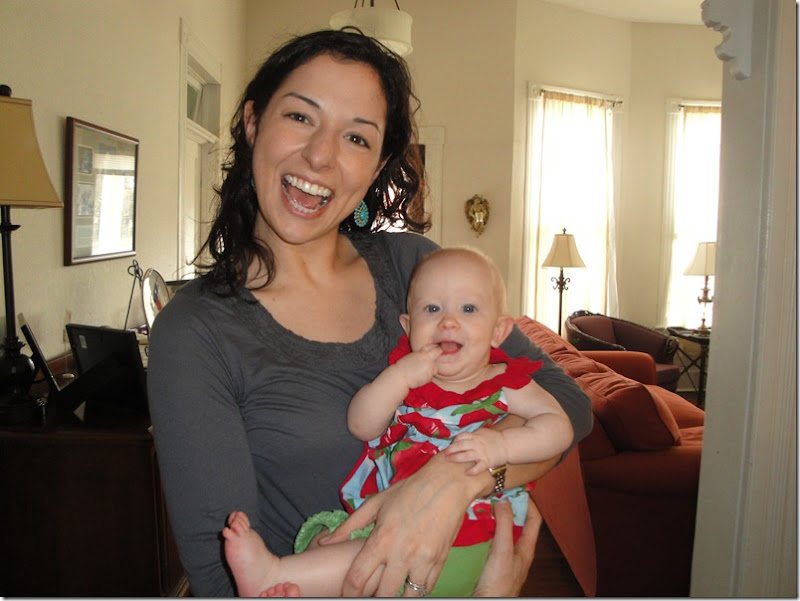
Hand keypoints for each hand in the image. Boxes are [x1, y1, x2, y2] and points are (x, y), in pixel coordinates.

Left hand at [318, 453, 479, 596]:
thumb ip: (349, 525)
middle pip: (382, 594)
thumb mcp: (376, 503)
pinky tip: (409, 586)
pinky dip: (417, 590)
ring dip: (397, 596)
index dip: (349, 593)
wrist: (448, 483)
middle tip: (369, 594)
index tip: (348, 595)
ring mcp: (423, 560)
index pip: (358, 578)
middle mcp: (402, 553)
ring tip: (390, 591)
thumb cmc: (410, 490)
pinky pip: (427, 588)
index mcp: (382, 539)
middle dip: (373, 598)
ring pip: (407, 596)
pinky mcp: (440, 561)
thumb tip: (325, 542)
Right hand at [394, 343, 441, 389]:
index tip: (435, 348)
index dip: (434, 347)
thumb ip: (420, 355)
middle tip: (435, 356)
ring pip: (436, 368)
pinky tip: (420, 377)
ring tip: (421, 372)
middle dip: (438, 353)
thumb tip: (427, 356)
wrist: (400, 377)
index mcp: (421, 352)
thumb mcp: (411, 356)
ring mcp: (429, 367)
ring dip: (432, 369)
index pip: (431, 346)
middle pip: (438, 351)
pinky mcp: (430, 375)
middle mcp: (427, 358)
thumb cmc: (402, 367)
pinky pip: (431, 376)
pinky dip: (427, 377)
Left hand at [444, 428, 507, 474]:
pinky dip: (472, 471)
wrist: (508, 444)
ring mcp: (482, 453)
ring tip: (449, 460)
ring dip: (456, 458)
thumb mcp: (483, 432)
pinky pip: (478, 468)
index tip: (451, 445)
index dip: (455, 441)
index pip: (462, 437)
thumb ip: (473, 435)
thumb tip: (463, 437)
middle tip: (444, 454)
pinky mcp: (487, 462)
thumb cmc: (495, 438)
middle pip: (460, 446)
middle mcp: (477, 444)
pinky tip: (466, 473)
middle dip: (451, 449)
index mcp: (476, 436)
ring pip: (466, 456)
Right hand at [473, 497, 541, 596]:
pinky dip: (495, 527)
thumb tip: (504, 500)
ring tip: (493, 505)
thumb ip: (504, 524)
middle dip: (514, 506)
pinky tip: (485, 526)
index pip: (534, 518)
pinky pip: (500, 538)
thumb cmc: (499, 583)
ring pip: (510, 530)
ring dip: (504, 516)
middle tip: (502, 493)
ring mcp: (510, 557)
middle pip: (522, 522)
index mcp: (527, 547)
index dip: (527, 502)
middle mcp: (521, 551)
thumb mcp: (502, 549)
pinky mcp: (499, 562)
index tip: (517, 488)